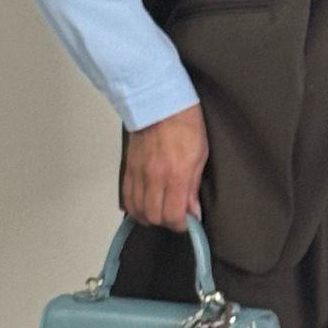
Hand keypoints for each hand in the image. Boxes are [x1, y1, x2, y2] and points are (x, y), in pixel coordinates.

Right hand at [119, 103, 207, 230]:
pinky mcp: (129, 168)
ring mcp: (139, 173)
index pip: (173, 215)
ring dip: (149, 217)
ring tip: (160, 212)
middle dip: (166, 222)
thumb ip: (193, 188)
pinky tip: (144, 205)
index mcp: (176, 175)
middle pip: (154, 217)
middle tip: (175, 216)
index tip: (188, 222)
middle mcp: (155, 177)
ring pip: (137, 210)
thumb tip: (193, 210)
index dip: (181, 225)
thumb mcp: (200, 156)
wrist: (160, 103)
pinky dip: (134, 207)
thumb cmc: (184, 124)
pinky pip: (126, 197)